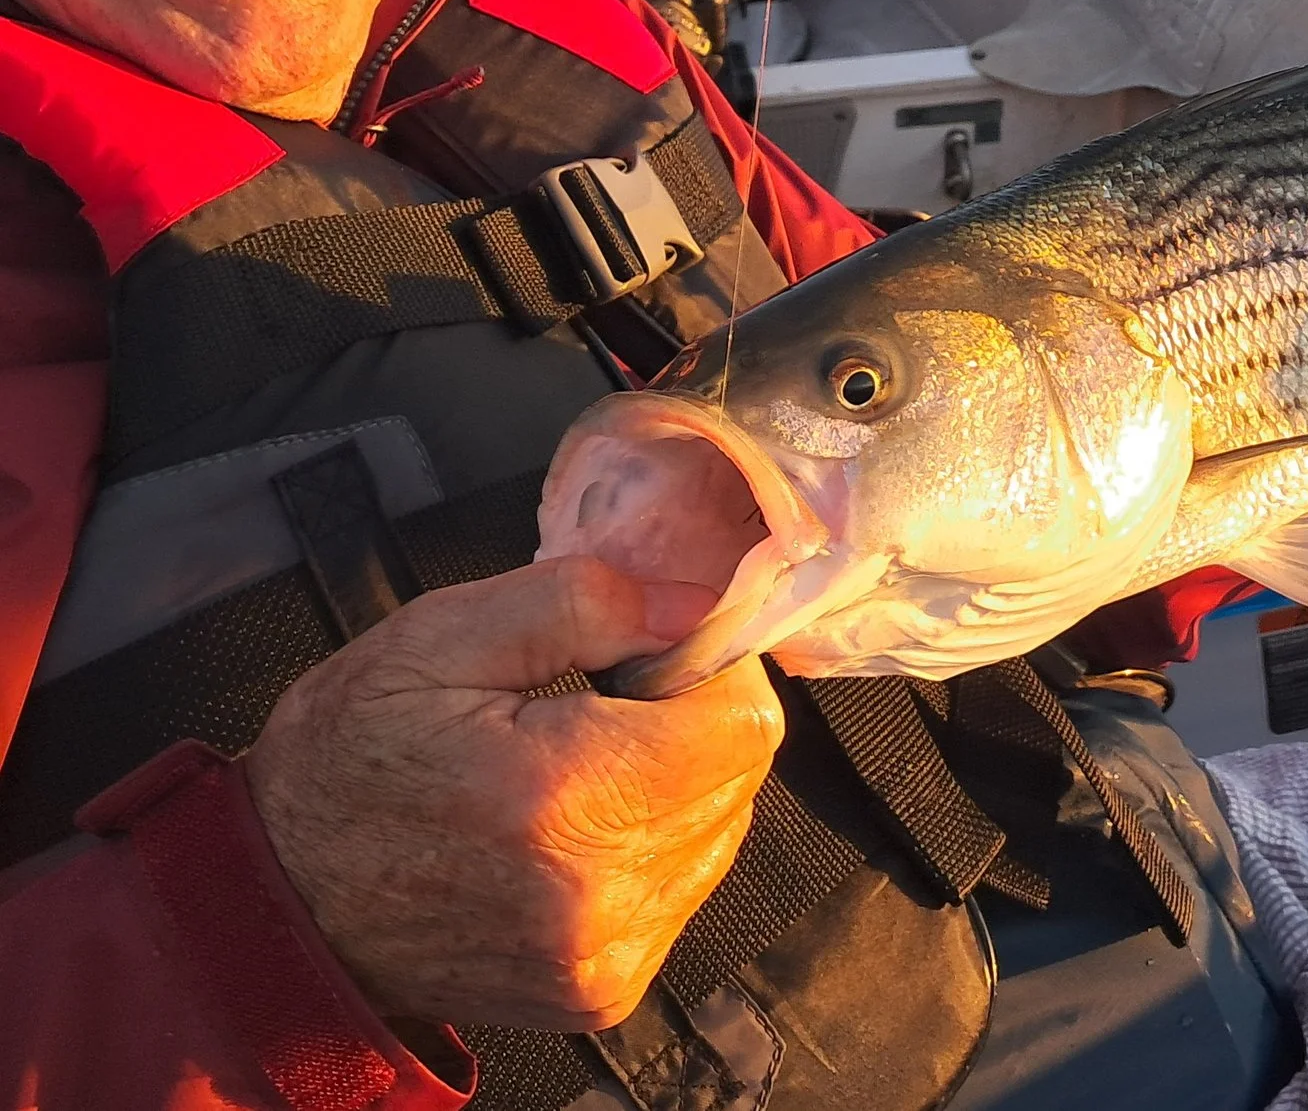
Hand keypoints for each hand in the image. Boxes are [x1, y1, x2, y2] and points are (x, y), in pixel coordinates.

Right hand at [244, 557, 782, 1028]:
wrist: (278, 904)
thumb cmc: (346, 762)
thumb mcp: (438, 638)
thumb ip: (582, 602)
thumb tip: (693, 604)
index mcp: (564, 801)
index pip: (742, 722)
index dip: (709, 666)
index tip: (647, 651)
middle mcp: (597, 897)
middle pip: (738, 777)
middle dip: (689, 720)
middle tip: (600, 703)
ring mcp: (603, 958)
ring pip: (719, 832)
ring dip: (673, 784)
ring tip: (576, 766)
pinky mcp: (600, 992)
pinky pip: (681, 890)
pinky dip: (649, 846)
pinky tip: (572, 827)